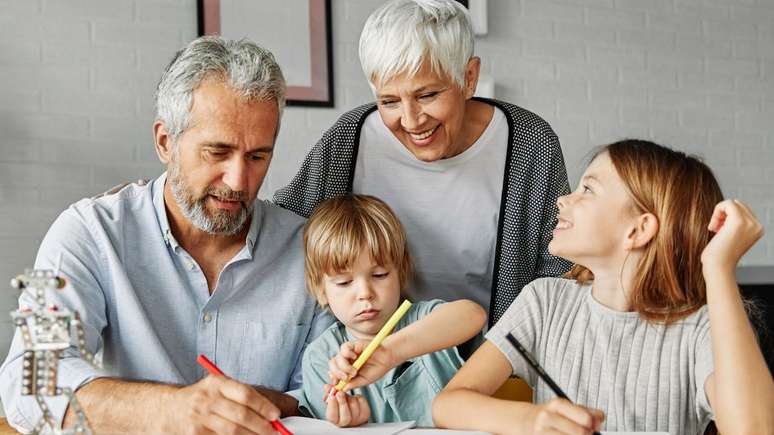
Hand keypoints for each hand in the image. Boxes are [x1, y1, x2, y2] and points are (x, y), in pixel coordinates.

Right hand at [164, 375, 280, 434]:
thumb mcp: (217, 388)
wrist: (169, 410)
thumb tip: (269, 413)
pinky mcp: (195, 434)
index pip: (245, 393)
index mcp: (216, 383)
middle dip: (262, 426)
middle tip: (275, 432)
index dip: (263, 406)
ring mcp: (199, 418)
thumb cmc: (201, 399)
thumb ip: (240, 396)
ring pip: (232, 431)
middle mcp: (207, 399)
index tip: (275, 415)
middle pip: (240, 415)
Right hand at [323, 385, 370, 426]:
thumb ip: (330, 394)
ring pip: (353, 405)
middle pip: (345, 415)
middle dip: (342, 402)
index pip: (332, 416)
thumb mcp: (333, 401)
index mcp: (335, 420)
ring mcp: (357, 419)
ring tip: (347, 396)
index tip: (332, 396)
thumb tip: (327, 387)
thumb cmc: (340, 407)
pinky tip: (354, 398)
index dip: (332, 405)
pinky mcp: (365, 413)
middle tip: (339, 393)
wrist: (353, 413)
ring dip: (349, 397)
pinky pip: (361, 401)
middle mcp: (346, 423)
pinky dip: (357, 397)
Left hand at [328, 340, 398, 390]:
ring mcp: (348, 352)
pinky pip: (344, 348)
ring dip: (344, 366)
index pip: (334, 373)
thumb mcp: (365, 380)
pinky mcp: (353, 344)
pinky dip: (347, 353)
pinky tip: (354, 356)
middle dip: (337, 373)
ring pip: (337, 358)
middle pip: (332, 365)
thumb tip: (343, 388)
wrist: (386, 358)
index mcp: (346, 370)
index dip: (333, 378)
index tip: (336, 385)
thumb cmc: (376, 369)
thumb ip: (354, 384)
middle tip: (346, 378)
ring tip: (354, 371)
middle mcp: (345, 360)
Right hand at [529, 398, 604, 434]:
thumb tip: (600, 419)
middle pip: (580, 433)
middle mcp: (547, 417)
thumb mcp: (568, 408)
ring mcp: (541, 431)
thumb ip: (587, 412)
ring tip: (572, 434)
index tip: (591, 427)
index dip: (592, 425)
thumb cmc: (552, 415)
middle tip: (585, 433)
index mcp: (557, 405)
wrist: (527, 421)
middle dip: (586, 434)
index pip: (585, 418)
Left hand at [701, 199, 763, 271]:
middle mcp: (757, 225)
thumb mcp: (731, 236)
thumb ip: (735, 223)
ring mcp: (750, 223)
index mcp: (757, 229)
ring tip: (714, 228)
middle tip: (715, 228)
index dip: (727, 216)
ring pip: (732, 203)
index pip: (742, 209)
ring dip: (719, 213)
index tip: (719, 229)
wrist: (718, 267)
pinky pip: (727, 203)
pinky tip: (713, 227)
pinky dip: (716, 211)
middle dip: (723, 213)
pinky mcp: (739, 222)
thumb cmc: (719, 255)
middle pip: (737, 204)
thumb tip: (732, 204)